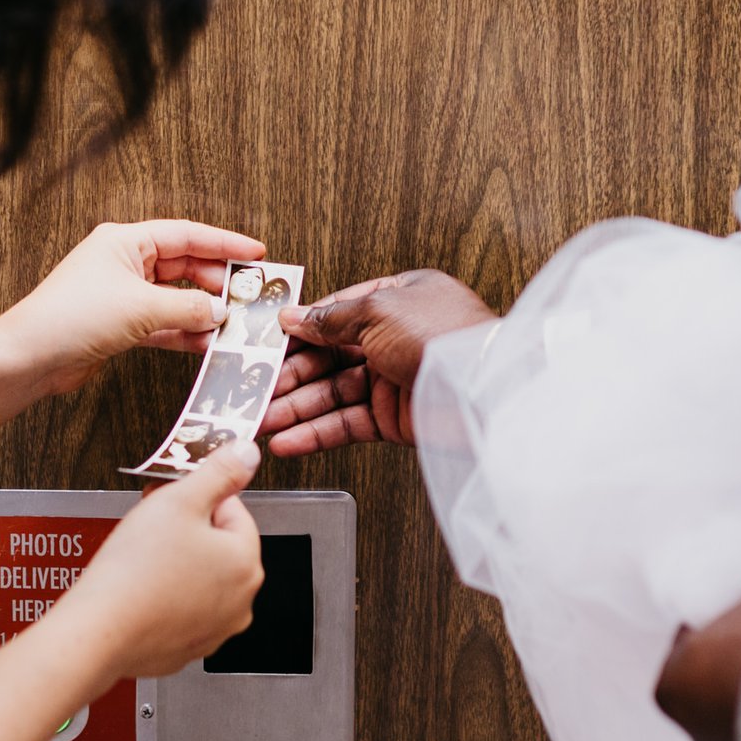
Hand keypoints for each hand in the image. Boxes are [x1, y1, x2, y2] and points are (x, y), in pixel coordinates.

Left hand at [0, 221, 266, 397]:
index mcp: (125, 241)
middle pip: (184, 266)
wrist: (30, 358)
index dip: (224, 243)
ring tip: (233, 323)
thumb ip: (187, 307)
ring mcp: (122, 295)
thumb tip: (219, 311)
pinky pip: (163, 323)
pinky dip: (184, 332)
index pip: (186, 235)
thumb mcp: (141, 307)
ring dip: (202, 311)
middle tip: (247, 296)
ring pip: (175, 297)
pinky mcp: (120, 325)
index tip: (255, 254)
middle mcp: (124, 263)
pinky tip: (206, 343)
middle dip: (216, 282)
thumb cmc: (70, 318)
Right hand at [64, 442, 264, 678]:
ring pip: (201, 578)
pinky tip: (142, 588)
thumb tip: (246, 455)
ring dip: (177, 562)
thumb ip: (220, 472)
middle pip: (218, 546)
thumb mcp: (179, 501)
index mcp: (247, 563)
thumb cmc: (134, 572)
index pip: (233, 510)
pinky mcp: (189, 647)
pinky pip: (182, 609)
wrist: (99, 630)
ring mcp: (216, 629)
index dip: (195, 498)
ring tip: (144, 558)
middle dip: (186, 530)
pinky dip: (166, 596)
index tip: (168, 499)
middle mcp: (241, 601)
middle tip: (152, 525)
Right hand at [259, 270, 496, 454]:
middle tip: (253, 390)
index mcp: (397, 299)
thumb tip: (296, 317)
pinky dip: (315, 433)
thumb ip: (332, 318)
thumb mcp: (379, 311)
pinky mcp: (395, 418)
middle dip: (289, 376)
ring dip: (294, 409)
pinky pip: (346, 424)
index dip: (299, 331)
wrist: (487, 394)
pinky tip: (288, 440)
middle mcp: (394, 338)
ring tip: (259, 421)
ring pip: (332, 394)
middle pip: (328, 357)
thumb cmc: (446, 340)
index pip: (335, 313)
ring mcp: (393, 379)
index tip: (265, 346)